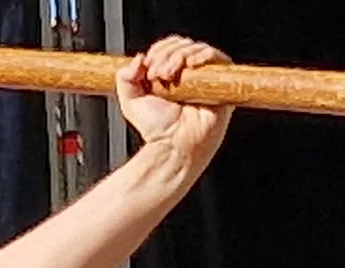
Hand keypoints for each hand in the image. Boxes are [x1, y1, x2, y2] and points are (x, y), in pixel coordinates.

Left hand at [114, 36, 233, 166]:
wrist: (174, 145)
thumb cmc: (157, 130)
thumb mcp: (130, 102)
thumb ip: (124, 78)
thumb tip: (138, 58)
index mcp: (170, 75)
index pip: (168, 47)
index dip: (157, 52)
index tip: (147, 71)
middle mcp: (188, 75)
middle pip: (181, 44)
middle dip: (166, 54)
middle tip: (157, 75)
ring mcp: (204, 79)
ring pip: (196, 48)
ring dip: (179, 55)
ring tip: (169, 75)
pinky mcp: (220, 85)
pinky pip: (217, 58)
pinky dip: (202, 55)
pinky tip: (190, 65)